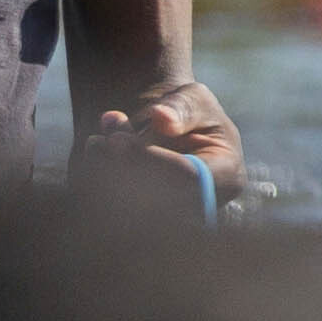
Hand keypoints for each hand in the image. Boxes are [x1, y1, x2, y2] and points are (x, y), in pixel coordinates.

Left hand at [79, 80, 244, 206]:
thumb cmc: (188, 112)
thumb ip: (181, 107)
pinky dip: (100, 182)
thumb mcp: (193, 97)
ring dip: (107, 175)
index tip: (118, 140)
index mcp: (227, 177)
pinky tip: (94, 153)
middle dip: (123, 169)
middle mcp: (204, 206)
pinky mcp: (150, 222)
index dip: (151, 160)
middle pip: (158, 200)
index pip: (188, 178)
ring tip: (95, 142)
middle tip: (99, 141)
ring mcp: (178, 219)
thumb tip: (161, 118)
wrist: (166, 132)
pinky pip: (118, 212)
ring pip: (135, 210)